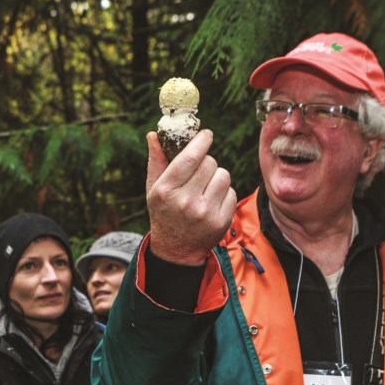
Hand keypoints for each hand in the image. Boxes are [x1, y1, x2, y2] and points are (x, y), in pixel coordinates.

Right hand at [146, 130, 235, 264]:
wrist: (176, 250)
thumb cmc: (164, 213)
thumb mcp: (153, 189)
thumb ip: (156, 161)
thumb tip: (154, 134)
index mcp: (166, 190)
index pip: (190, 156)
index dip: (202, 141)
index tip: (206, 135)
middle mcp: (186, 201)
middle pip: (210, 162)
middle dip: (206, 163)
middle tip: (199, 172)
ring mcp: (205, 212)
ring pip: (223, 175)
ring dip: (216, 177)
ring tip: (205, 188)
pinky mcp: (221, 221)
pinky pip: (231, 192)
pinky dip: (223, 193)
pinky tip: (212, 202)